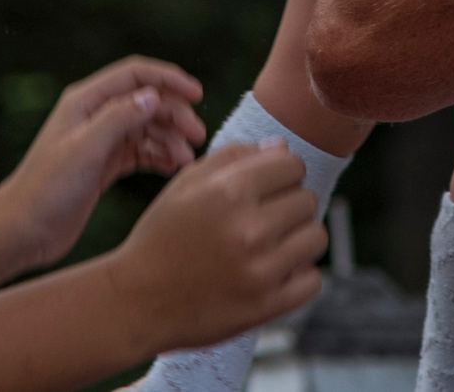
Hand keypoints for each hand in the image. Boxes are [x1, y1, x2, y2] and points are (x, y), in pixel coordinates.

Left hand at [0, 57, 208, 271]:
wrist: (23, 230)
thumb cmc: (48, 188)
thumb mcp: (86, 150)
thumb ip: (120, 118)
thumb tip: (154, 95)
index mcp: (86, 101)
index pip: (135, 75)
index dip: (169, 79)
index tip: (197, 95)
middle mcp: (95, 116)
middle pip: (146, 102)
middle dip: (175, 115)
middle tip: (198, 137)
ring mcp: (101, 141)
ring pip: (147, 128)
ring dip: (170, 139)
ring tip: (187, 160)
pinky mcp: (105, 165)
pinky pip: (141, 153)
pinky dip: (160, 157)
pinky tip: (174, 169)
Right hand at [108, 141, 325, 354]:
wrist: (137, 301)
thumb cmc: (163, 236)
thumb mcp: (186, 185)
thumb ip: (234, 156)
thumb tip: (282, 147)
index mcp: (229, 192)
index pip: (293, 165)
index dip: (281, 173)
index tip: (266, 188)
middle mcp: (249, 229)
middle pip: (307, 200)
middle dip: (289, 205)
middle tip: (263, 219)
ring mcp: (261, 271)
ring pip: (316, 237)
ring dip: (298, 238)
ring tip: (271, 245)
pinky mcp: (267, 306)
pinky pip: (313, 280)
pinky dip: (299, 276)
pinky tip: (274, 273)